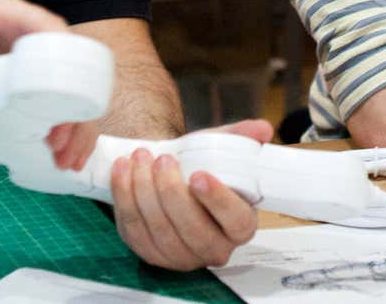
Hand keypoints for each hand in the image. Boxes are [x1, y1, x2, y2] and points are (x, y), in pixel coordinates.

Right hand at [0, 0, 94, 180]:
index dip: (74, 136)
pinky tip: (55, 91)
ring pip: (72, 70)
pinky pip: (53, 37)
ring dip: (74, 106)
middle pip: (78, 92)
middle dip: (81, 131)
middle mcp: (39, 52)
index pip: (66, 105)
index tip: (64, 163)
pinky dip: (59, 64)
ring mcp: (33, 33)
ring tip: (60, 137)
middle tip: (65, 159)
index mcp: (29, 72)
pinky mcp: (21, 15)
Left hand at [111, 119, 273, 269]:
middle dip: (172, 193)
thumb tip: (263, 129)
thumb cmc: (199, 165)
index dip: (217, 200)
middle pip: (193, 230)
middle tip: (162, 160)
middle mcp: (213, 248)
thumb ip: (243, 136)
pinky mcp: (149, 252)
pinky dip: (125, 197)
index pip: (235, 221)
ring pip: (160, 231)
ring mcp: (180, 256)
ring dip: (145, 191)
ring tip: (140, 157)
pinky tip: (123, 170)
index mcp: (240, 224)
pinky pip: (133, 230)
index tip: (198, 175)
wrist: (168, 173)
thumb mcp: (222, 147)